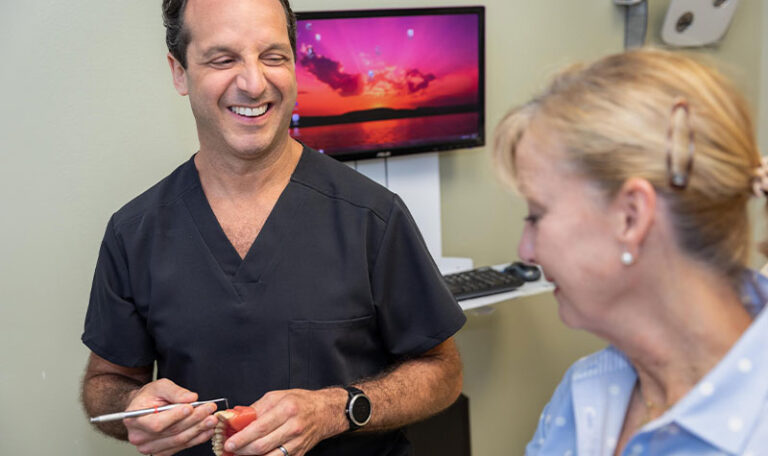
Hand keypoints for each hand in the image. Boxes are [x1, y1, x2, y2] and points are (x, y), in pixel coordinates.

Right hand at [123, 378, 218, 455]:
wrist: (144, 408)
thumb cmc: (150, 397)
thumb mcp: (160, 386)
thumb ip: (175, 391)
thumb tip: (191, 398)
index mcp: (134, 419)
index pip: (156, 423)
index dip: (175, 416)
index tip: (191, 407)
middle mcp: (139, 436)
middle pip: (171, 432)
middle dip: (194, 420)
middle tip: (209, 410)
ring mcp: (149, 447)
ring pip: (178, 440)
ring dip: (198, 430)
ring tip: (211, 420)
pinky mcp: (161, 452)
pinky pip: (181, 447)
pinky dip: (196, 439)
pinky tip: (207, 430)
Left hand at [223, 388, 346, 455]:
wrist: (325, 412)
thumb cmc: (301, 402)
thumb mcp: (278, 396)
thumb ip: (257, 408)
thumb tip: (236, 418)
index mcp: (287, 410)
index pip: (259, 428)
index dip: (242, 438)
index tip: (229, 442)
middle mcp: (293, 427)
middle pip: (262, 445)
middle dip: (242, 450)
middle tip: (230, 449)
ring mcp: (297, 443)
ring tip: (240, 453)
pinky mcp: (299, 454)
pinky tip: (256, 455)